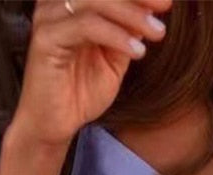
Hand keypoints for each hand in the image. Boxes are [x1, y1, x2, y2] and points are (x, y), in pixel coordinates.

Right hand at [11, 0, 172, 146]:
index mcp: (73, 4)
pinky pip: (86, 26)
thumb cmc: (81, 92)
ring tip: (158, 33)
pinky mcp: (46, 38)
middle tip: (165, 5)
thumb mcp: (115, 60)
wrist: (56, 123)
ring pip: (94, 1)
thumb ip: (127, 34)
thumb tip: (151, 12)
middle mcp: (57, 4)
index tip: (166, 1)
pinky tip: (137, 51)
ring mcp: (49, 18)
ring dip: (131, 15)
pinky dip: (116, 36)